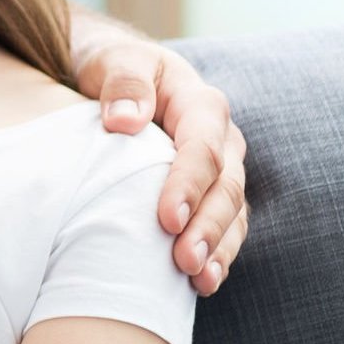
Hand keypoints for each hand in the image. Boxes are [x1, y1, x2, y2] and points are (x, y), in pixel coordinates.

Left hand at [78, 39, 248, 295]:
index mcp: (200, 104)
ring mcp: (220, 169)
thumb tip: (125, 121)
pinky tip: (204, 283)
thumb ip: (123, 82)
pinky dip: (217, 253)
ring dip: (218, 248)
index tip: (167, 219)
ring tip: (200, 281)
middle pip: (225, 187)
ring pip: (231, 212)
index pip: (202, 149)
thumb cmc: (112, 66)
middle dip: (208, 227)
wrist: (114, 74)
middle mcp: (220, 139)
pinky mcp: (209, 192)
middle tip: (185, 262)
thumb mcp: (113, 60)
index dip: (188, 185)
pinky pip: (224, 226)